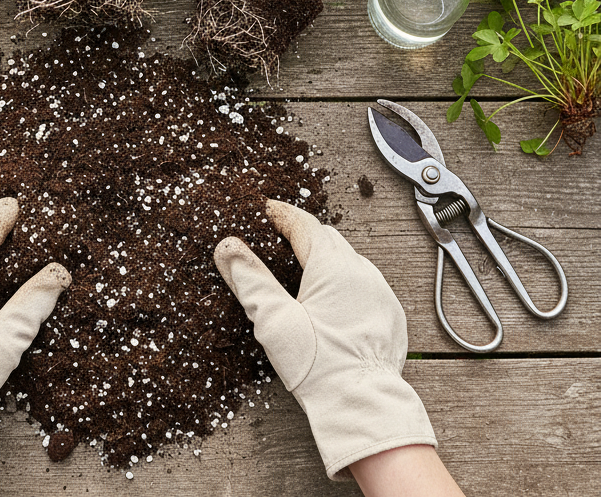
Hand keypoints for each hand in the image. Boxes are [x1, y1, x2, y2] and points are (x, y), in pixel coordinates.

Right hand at [214, 199, 436, 480]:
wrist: (364, 407)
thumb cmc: (320, 366)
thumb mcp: (274, 320)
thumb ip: (250, 278)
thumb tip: (228, 246)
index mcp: (333, 265)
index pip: (302, 222)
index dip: (279, 214)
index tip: (263, 211)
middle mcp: (361, 270)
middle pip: (325, 237)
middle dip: (299, 233)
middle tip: (275, 238)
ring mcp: (379, 292)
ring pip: (346, 259)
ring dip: (322, 257)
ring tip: (299, 269)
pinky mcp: (389, 314)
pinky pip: (362, 283)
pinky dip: (342, 281)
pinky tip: (327, 299)